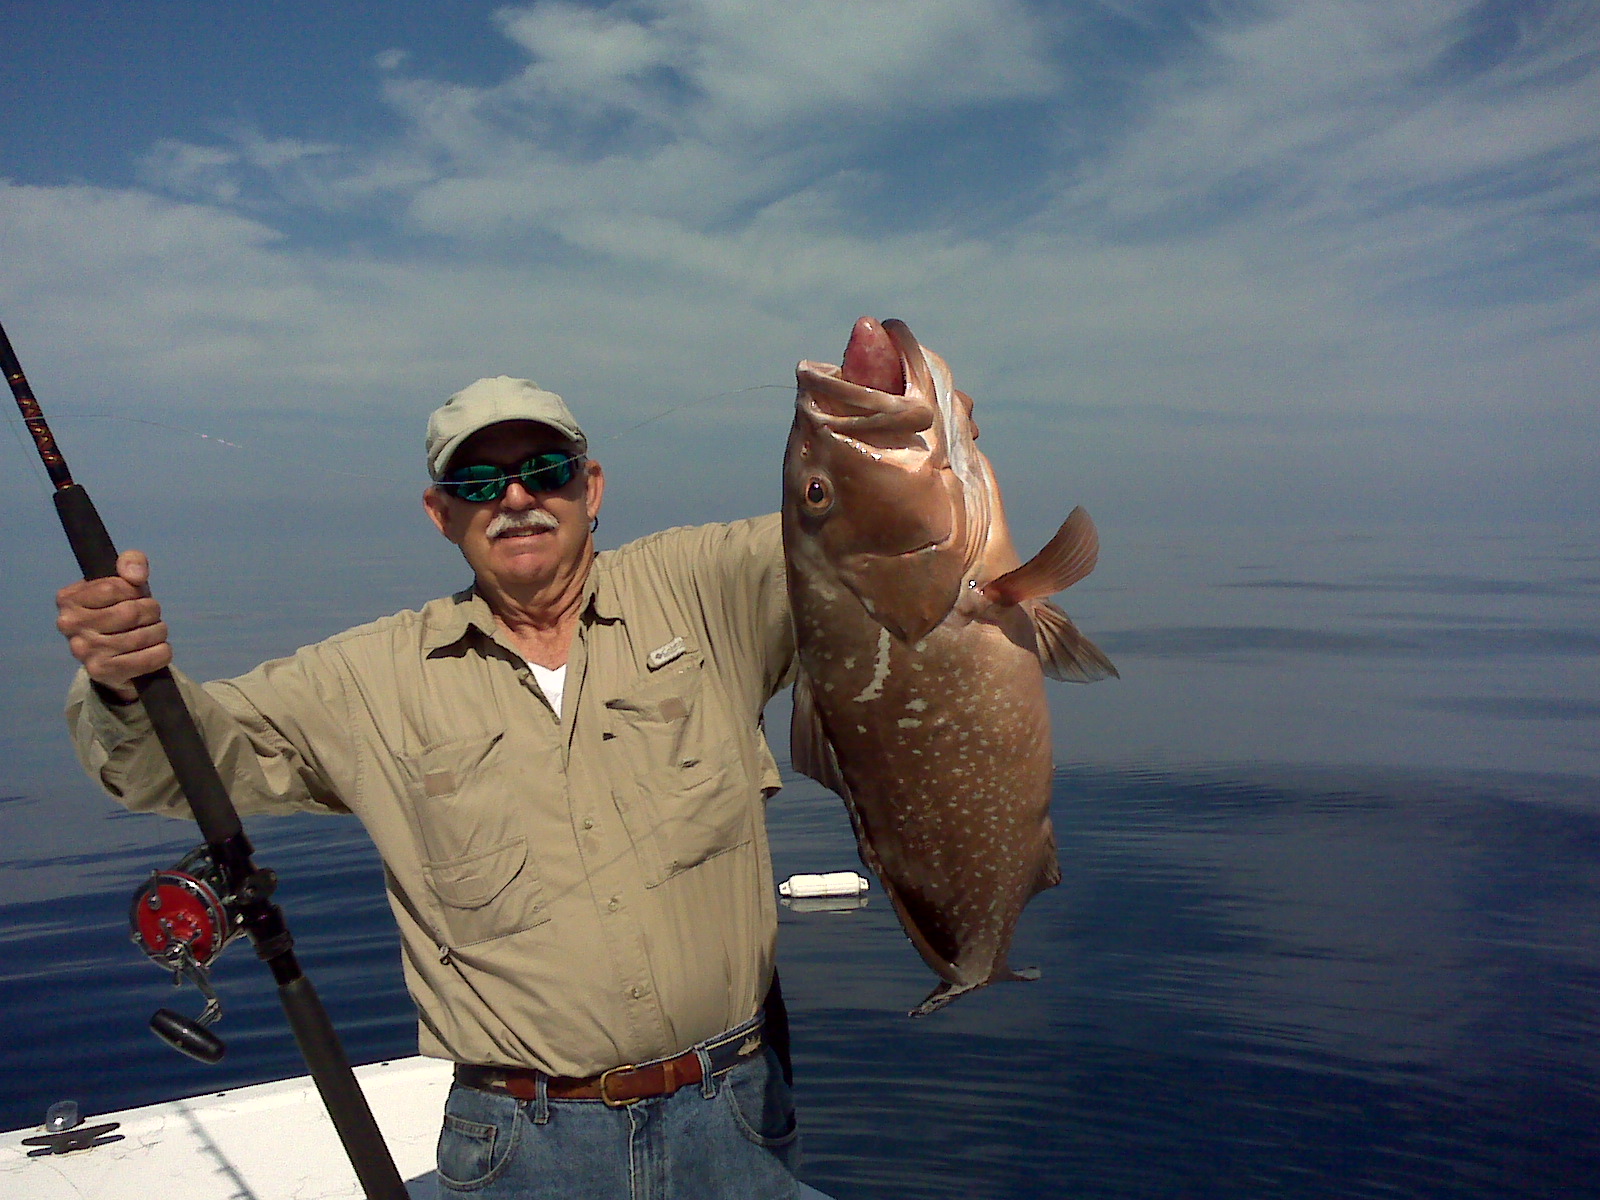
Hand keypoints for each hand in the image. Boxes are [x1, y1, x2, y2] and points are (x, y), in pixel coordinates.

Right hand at [56, 550, 171, 700]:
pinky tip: (158, 649)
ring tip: (153, 632)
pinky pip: (148, 658)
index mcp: (69, 599)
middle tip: (149, 616)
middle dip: (151, 611)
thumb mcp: (123, 582)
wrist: (113, 656)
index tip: (133, 597)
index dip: (134, 591)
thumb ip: (130, 563)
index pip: (114, 588)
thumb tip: (135, 575)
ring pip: (143, 635)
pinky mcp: (102, 672)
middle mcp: (69, 625)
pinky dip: (162, 652)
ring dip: (159, 632)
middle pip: (131, 612)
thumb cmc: (118, 611)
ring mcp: (84, 651)